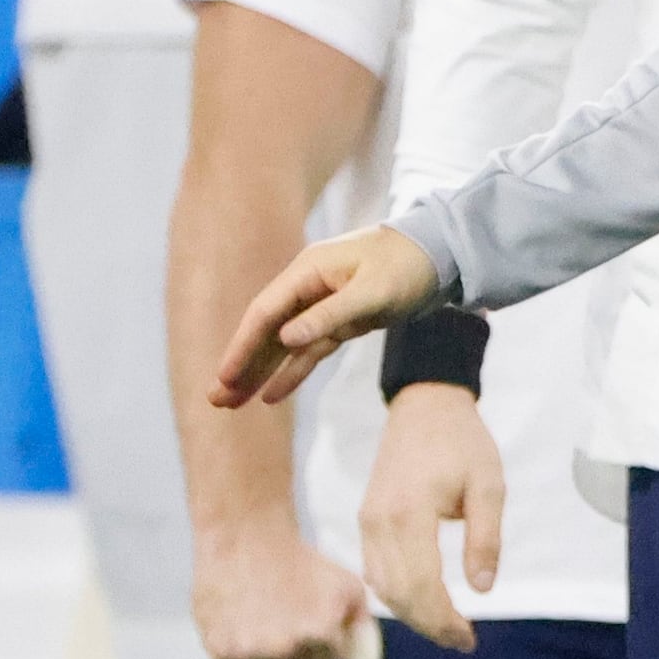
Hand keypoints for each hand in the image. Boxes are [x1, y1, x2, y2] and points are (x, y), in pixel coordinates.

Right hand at [192, 516, 365, 658]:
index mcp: (320, 634)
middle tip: (285, 631)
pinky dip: (235, 657)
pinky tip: (240, 629)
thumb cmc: (302, 561)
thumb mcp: (348, 586)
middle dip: (294, 658)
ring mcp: (250, 651)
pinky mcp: (219, 648)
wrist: (248, 539)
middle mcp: (286, 648)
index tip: (311, 634)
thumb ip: (362, 627)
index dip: (321, 651)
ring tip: (262, 629)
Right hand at [213, 225, 439, 409]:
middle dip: (241, 365)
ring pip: (283, 346)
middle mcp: (308, 287)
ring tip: (230, 403)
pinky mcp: (340, 322)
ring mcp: (322, 306)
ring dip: (258, 373)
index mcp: (308, 271)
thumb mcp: (373, 292)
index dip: (242, 346)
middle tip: (215, 399)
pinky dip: (291, 372)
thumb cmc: (409, 266)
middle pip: (266, 331)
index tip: (225, 376)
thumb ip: (329, 316)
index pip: (265, 313)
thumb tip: (286, 339)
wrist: (443, 255)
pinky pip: (309, 352)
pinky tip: (270, 396)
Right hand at [358, 384, 504, 655]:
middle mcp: (379, 522)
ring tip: (446, 628)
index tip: (469, 638)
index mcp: (410, 513)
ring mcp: (367, 521)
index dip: (442, 619)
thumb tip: (482, 589)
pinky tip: (422, 603)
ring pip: (380, 587)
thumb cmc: (463, 442)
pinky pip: (373, 570)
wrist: (424, 406)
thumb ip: (486, 538)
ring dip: (411, 614)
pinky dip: (395, 594)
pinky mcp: (365, 520)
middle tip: (462, 640)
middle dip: (429, 625)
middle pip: (397, 593)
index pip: (421, 585)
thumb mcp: (489, 486)